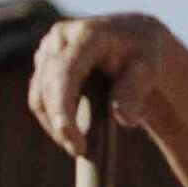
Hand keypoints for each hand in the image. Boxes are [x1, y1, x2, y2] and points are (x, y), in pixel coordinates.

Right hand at [27, 12, 174, 157]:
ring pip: (39, 95)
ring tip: (78, 147)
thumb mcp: (149, 70)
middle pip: (47, 87)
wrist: (135, 40)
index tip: (77, 144)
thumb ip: (135, 91)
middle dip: (60, 125)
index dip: (63, 111)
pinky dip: (52, 119)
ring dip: (53, 125)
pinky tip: (71, 134)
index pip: (64, 74)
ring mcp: (48, 49)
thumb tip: (122, 117)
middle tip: (80, 152)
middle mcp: (61, 37)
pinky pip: (39, 97)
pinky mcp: (44, 63)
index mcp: (86, 34)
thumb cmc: (144, 56)